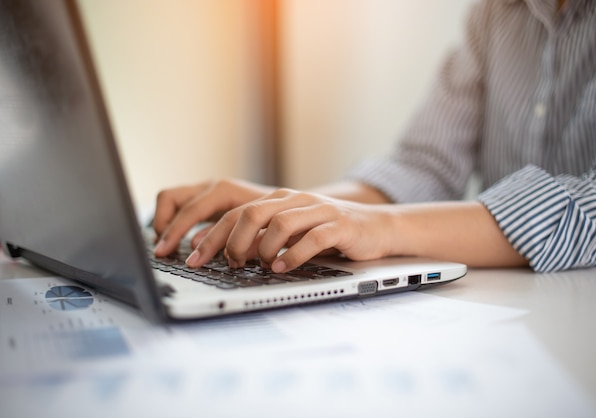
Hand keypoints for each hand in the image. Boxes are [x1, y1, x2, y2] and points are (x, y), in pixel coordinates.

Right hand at [152, 178, 274, 255]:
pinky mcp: (209, 201)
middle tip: (162, 251)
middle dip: (163, 225)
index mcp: (224, 190)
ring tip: (167, 247)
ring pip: (172, 200)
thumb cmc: (280, 218)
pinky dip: (176, 224)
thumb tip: (195, 246)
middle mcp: (213, 187)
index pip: (189, 209)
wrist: (294, 208)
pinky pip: (182, 208)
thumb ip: (227, 235)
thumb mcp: (258, 229)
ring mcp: (209, 192)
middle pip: (170, 198)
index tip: (165, 252)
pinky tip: (178, 243)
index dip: (174, 232)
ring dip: (167, 223)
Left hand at [184, 188, 395, 271]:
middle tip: (224, 265)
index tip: (195, 259)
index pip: (236, 212)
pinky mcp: (339, 226)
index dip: (212, 235)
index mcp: (279, 200)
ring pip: (280, 223)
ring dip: (263, 249)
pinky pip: (312, 239)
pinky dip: (293, 256)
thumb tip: (227, 254)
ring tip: (259, 266)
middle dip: (229, 242)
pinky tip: (283, 268)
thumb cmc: (331, 233)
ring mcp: (318, 211)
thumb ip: (265, 236)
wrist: (378, 227)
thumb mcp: (293, 231)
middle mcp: (296, 200)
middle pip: (251, 214)